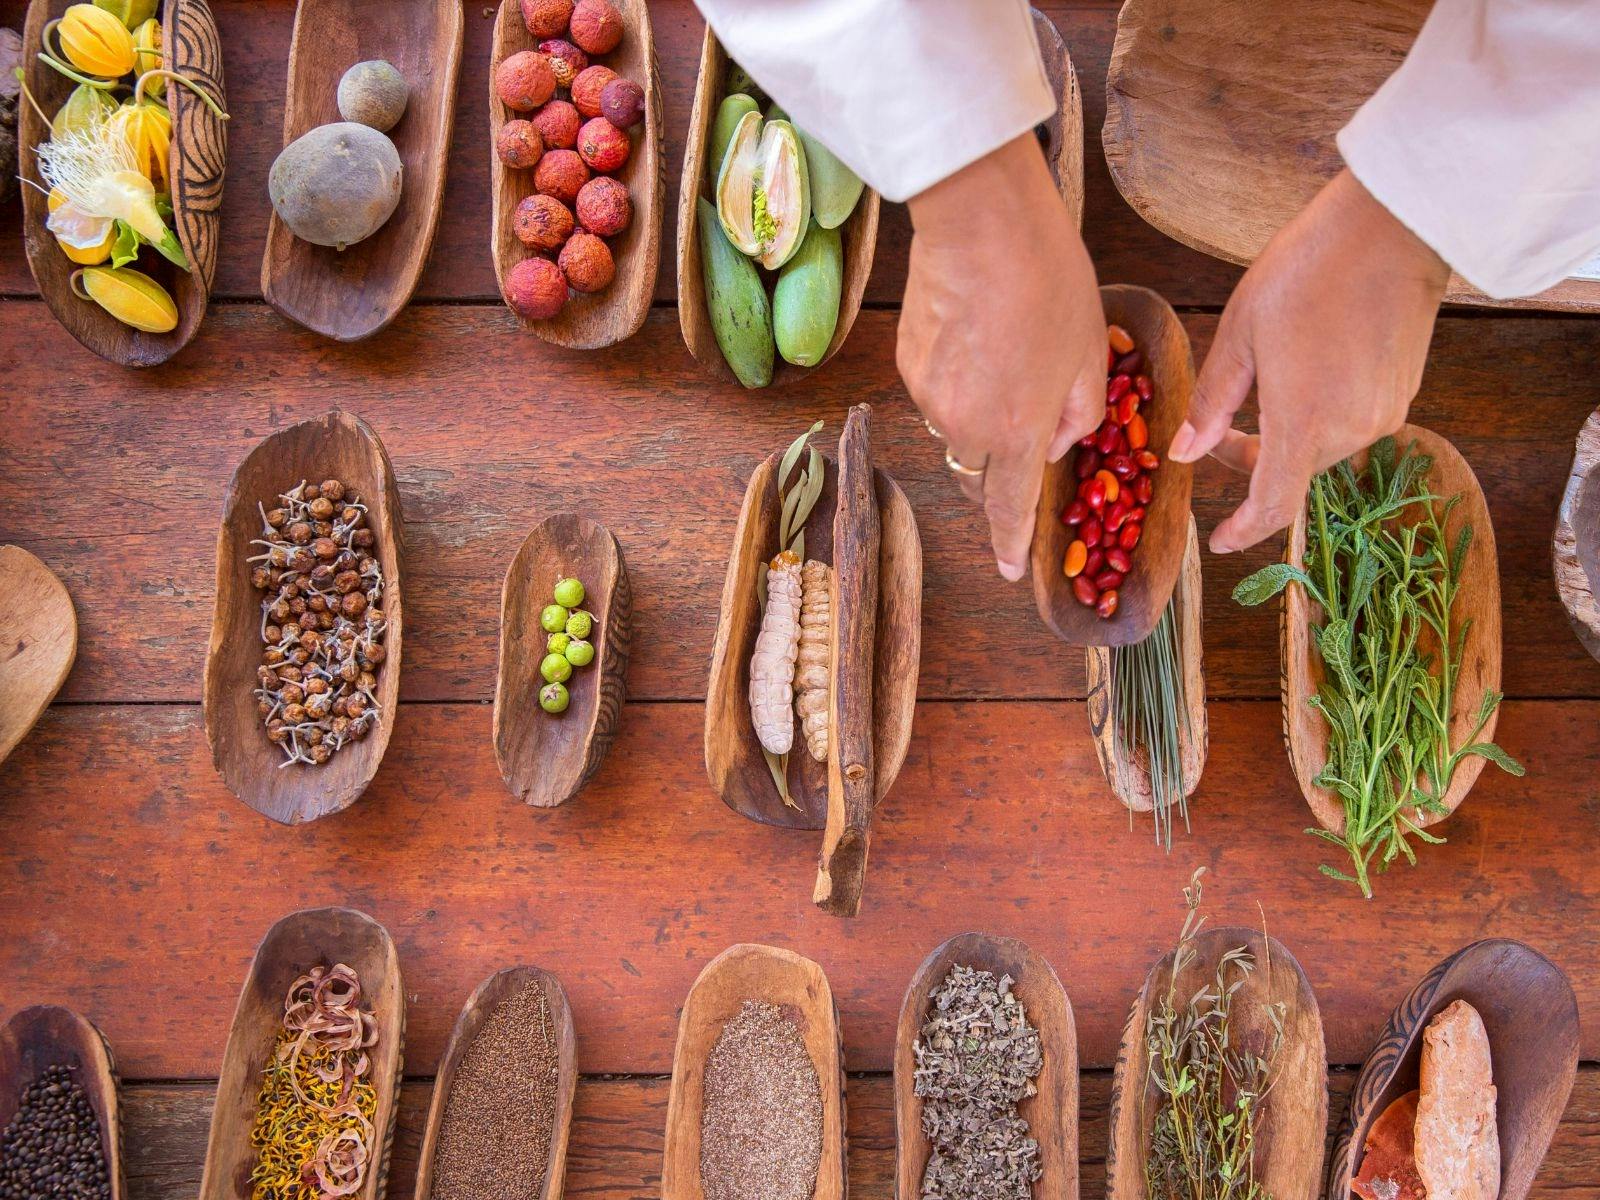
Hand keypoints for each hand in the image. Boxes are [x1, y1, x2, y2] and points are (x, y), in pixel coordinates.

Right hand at [899, 134, 1106, 580]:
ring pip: (959, 425)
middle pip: (983, 466)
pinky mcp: (907, 364)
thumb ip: (1081, 413)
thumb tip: (1059, 441)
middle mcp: (966, 428)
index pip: (1013, 508)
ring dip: (981, 409)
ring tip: (1005, 348)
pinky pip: (937, 390)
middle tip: (1026, 402)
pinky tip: (976, 330)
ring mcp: (930, 397)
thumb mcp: (1090, 351)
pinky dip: (958, 376)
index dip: (1012, 542)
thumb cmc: (1049, 283)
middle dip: (1004, 451)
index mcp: (1018, 433)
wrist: (981, 224)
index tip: (1010, 569)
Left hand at [1170, 168, 1450, 552]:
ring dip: (1286, 437)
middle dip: (1252, 463)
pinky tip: (1305, 371)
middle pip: (1291, 473)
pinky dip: (1319, 416)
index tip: (1217, 540)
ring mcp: (1384, 414)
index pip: (1272, 506)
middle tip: (1221, 432)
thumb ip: (1213, 403)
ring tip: (1263, 388)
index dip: (1242, 531)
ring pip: (1320, 448)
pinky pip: (1350, 422)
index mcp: (1304, 424)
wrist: (1392, 228)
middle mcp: (1351, 431)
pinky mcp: (1403, 393)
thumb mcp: (1240, 335)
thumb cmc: (1305, 272)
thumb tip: (1186, 454)